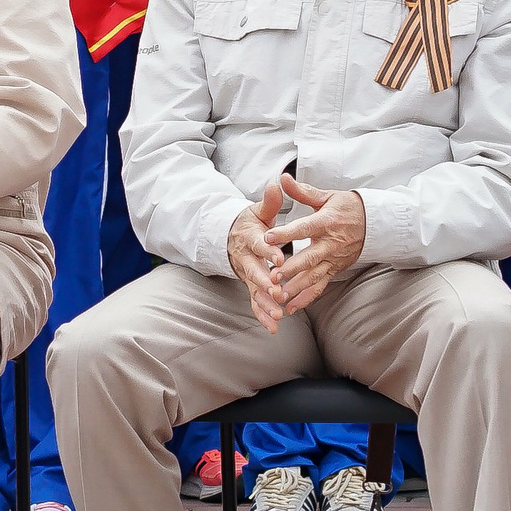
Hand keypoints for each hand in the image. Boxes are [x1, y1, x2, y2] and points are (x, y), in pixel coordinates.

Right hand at [226, 181, 284, 330]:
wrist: (232, 238)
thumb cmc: (251, 224)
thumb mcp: (258, 211)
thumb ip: (270, 202)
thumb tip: (277, 183)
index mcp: (250, 239)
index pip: (259, 245)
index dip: (268, 252)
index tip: (279, 258)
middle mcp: (246, 259)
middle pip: (254, 272)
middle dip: (265, 283)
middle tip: (277, 291)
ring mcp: (247, 275)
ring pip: (254, 291)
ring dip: (265, 304)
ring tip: (278, 315)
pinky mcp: (250, 286)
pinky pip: (255, 303)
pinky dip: (262, 315)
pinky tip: (274, 327)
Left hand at [264, 175, 366, 314]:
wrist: (374, 224)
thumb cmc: (346, 207)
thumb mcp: (327, 197)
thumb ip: (303, 192)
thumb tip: (283, 178)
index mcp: (326, 223)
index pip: (304, 228)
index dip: (287, 233)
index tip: (268, 236)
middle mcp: (330, 244)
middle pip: (309, 258)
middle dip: (291, 268)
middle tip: (272, 276)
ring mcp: (333, 260)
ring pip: (313, 276)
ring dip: (296, 287)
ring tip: (278, 295)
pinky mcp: (335, 270)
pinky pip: (320, 287)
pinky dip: (306, 298)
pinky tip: (290, 307)